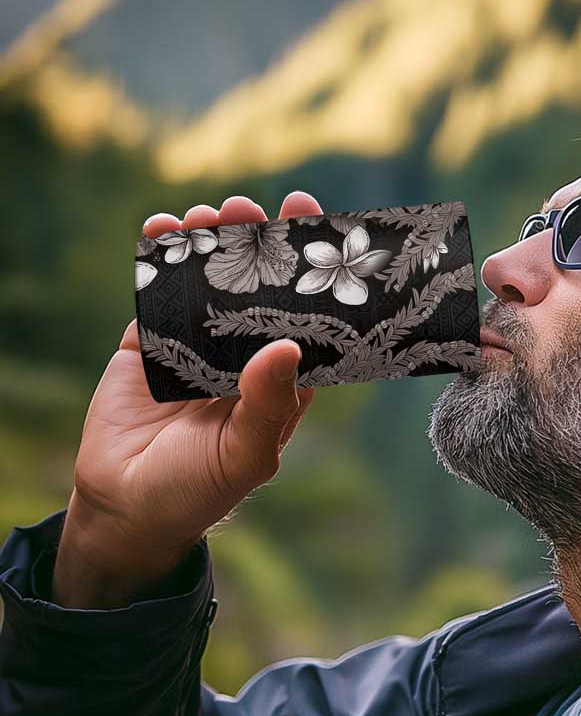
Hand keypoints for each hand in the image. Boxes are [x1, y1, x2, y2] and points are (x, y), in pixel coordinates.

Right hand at [53, 192, 321, 606]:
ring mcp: (197, 345)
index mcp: (281, 381)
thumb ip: (268, 405)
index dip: (311, 276)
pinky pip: (158, 292)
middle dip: (258, 245)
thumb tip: (288, 347)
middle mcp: (244, 356)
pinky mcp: (151, 342)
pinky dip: (159, 258)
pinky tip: (163, 228)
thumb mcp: (245, 455)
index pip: (305, 318)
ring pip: (209, 282)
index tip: (317, 230)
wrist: (127, 506)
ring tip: (210, 214)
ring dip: (211, 243)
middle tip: (253, 208)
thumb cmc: (199, 489)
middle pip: (258, 289)